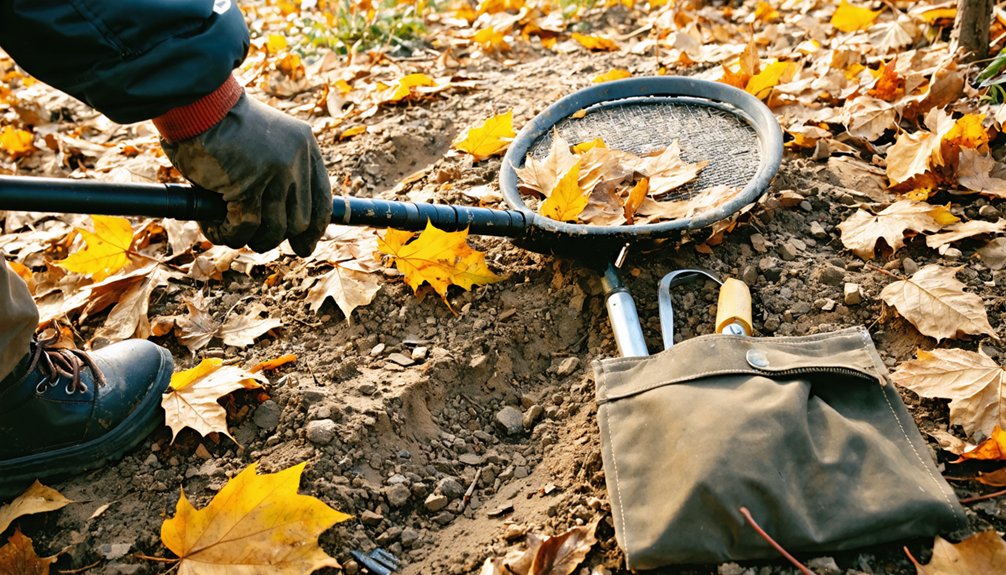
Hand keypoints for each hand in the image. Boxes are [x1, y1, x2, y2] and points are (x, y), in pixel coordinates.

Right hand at [160, 95, 331, 255]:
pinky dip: (227, 233)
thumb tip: (287, 227)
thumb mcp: (262, 143)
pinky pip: (245, 227)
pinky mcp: (248, 185)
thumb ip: (278, 174)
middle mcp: (296, 160)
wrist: (195, 103)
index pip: (322, 200)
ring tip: (225, 227)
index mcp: (305, 147)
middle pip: (299, 222)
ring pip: (274, 230)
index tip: (302, 246)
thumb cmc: (219, 123)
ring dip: (249, 238)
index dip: (313, 230)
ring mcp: (275, 173)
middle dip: (274, 236)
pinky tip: (212, 226)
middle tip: (250, 235)